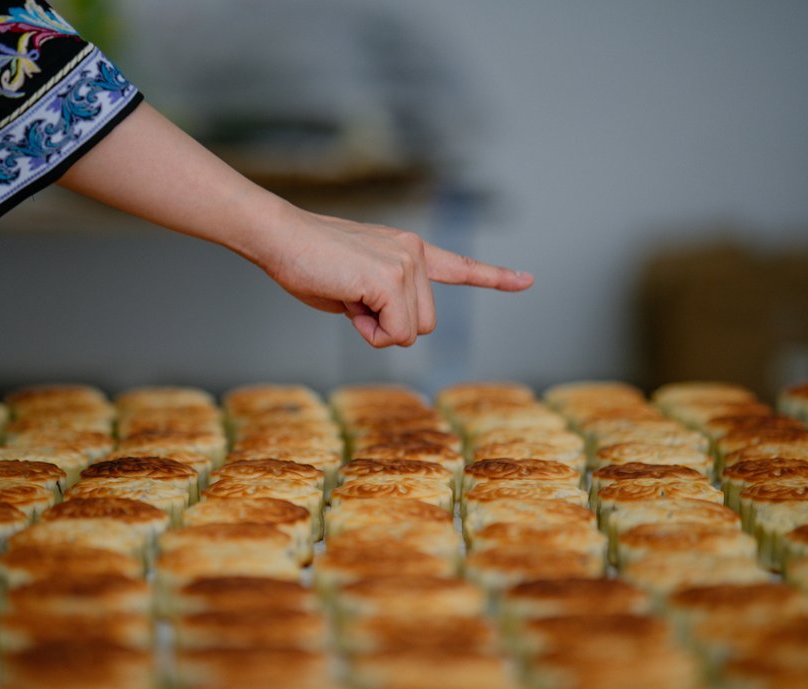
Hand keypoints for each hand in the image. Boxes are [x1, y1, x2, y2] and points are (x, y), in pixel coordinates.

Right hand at [56, 102, 532, 347]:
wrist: (280, 238)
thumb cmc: (306, 264)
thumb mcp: (353, 292)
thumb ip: (382, 307)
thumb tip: (394, 330)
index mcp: (409, 251)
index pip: (459, 268)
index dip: (493, 277)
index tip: (527, 280)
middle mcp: (415, 252)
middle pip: (424, 325)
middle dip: (388, 327)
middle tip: (351, 300)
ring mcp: (406, 263)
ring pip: (411, 332)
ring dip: (377, 328)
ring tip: (347, 295)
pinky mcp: (391, 278)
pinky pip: (394, 331)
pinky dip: (368, 329)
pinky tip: (347, 297)